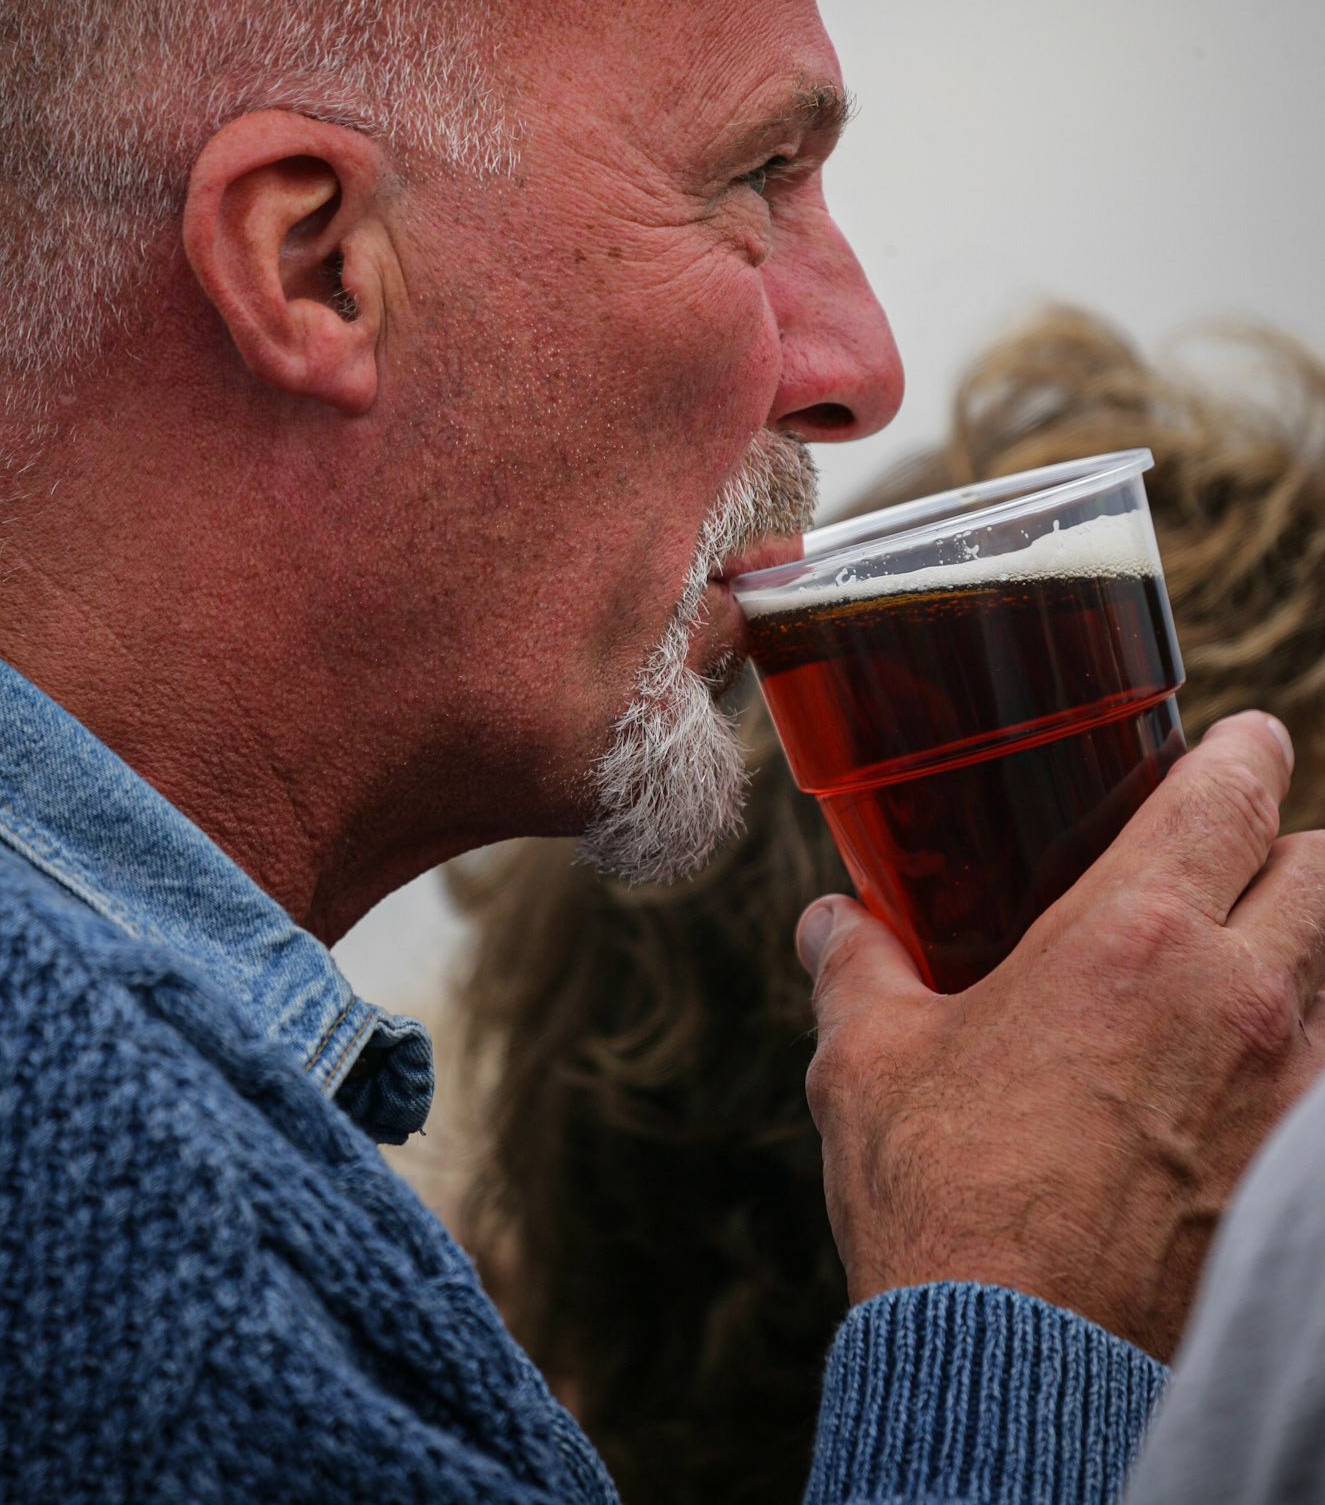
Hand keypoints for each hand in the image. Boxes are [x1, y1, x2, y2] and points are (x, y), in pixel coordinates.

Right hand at [798, 711, 1324, 1361]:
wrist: (1016, 1369)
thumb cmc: (942, 1201)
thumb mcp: (868, 1062)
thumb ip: (857, 968)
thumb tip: (832, 922)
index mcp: (1133, 934)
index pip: (1232, 793)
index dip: (1246, 749)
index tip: (1244, 737)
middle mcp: (1237, 996)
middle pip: (1323, 869)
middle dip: (1287, 849)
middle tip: (1236, 857)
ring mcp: (1287, 1092)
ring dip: (1295, 963)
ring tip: (1228, 986)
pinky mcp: (1299, 1181)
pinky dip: (1296, 1064)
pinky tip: (1232, 1094)